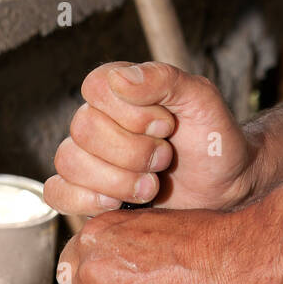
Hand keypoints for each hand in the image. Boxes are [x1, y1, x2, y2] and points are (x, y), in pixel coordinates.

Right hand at [44, 60, 253, 215]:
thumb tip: (121, 78)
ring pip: (69, 161)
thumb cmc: (212, 138)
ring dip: (118, 180)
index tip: (167, 126)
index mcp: (120, 89)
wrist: (225, 187)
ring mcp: (89, 155)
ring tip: (152, 186)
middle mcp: (98, 118)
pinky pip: (56, 192)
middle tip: (165, 159)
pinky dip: (85, 200)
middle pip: (83, 129)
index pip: (95, 87)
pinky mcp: (85, 191)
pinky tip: (118, 205)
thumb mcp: (201, 99)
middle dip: (133, 152)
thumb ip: (163, 79)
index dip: (131, 112)